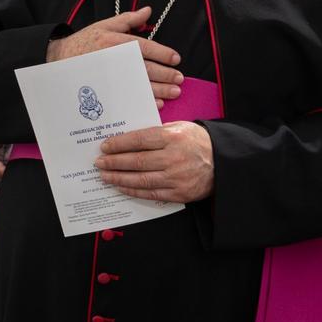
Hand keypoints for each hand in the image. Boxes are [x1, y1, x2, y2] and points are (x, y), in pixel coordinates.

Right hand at [47, 6, 183, 103]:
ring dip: (160, 90)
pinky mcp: (107, 90)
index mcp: (117, 42)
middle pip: (146, 68)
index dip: (162, 53)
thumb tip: (148, 11)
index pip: (145, 47)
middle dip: (165, 75)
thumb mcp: (105, 25)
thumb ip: (128, 19)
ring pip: (140, 84)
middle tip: (179, 79)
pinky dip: (144, 101)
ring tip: (173, 92)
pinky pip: (129, 97)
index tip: (175, 59)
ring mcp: (112, 76)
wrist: (59, 58)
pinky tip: (156, 103)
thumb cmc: (84, 42)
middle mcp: (116, 59)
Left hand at [95, 122, 212, 203]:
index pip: (139, 140)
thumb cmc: (197, 141)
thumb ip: (156, 132)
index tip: (105, 146)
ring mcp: (176, 178)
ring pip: (140, 179)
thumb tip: (127, 139)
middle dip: (114, 162)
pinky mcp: (179, 193)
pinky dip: (133, 190)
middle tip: (99, 162)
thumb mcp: (179, 128)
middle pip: (136, 161)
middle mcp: (173, 158)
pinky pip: (150, 193)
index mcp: (173, 138)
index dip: (119, 144)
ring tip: (105, 176)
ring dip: (119, 178)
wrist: (222, 162)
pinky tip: (122, 186)